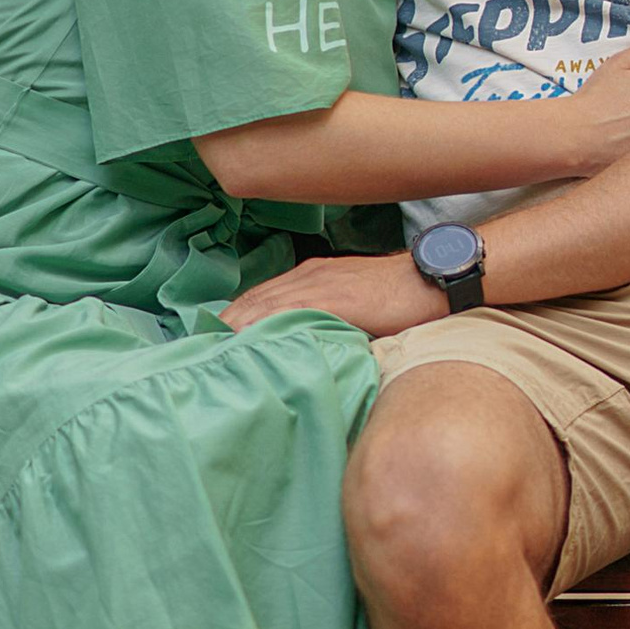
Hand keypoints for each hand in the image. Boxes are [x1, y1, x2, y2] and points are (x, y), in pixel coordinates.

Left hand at [222, 252, 436, 337]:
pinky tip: (242, 340)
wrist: (433, 278)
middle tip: (195, 352)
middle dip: (224, 325)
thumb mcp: (357, 306)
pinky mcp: (332, 296)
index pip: (260, 299)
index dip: (233, 319)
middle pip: (253, 301)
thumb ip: (331, 321)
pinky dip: (260, 323)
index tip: (211, 341)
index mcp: (311, 277)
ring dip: (234, 326)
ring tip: (208, 351)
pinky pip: (286, 309)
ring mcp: (319, 283)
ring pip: (263, 304)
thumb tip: (312, 350)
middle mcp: (308, 276)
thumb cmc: (402, 296)